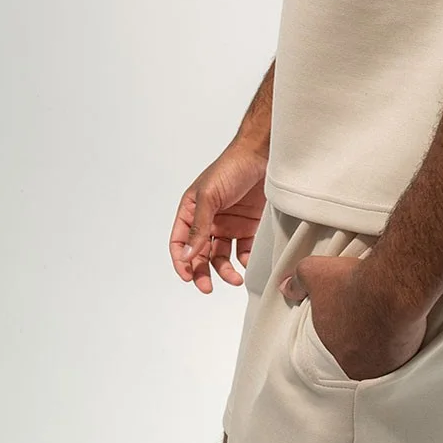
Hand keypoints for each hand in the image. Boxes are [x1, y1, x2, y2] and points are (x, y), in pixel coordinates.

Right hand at [171, 139, 267, 291]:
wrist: (263, 155)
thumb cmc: (231, 167)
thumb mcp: (209, 196)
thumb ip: (199, 226)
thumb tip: (186, 254)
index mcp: (191, 211)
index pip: (179, 241)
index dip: (181, 260)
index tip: (188, 277)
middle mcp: (208, 220)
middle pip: (199, 254)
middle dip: (201, 272)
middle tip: (207, 287)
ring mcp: (228, 224)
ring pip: (221, 256)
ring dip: (225, 270)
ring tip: (235, 279)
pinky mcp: (248, 226)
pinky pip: (243, 249)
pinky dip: (244, 260)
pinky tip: (248, 264)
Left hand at [280, 253, 428, 380]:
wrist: (391, 286)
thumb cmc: (353, 283)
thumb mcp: (315, 272)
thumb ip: (298, 281)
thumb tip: (285, 287)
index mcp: (327, 349)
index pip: (325, 351)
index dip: (334, 338)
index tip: (342, 327)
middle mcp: (352, 365)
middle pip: (350, 361)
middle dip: (354, 348)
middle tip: (362, 331)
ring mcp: (378, 367)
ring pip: (375, 364)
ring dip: (376, 352)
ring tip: (381, 332)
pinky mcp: (401, 362)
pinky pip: (398, 360)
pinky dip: (398, 349)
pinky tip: (399, 333)